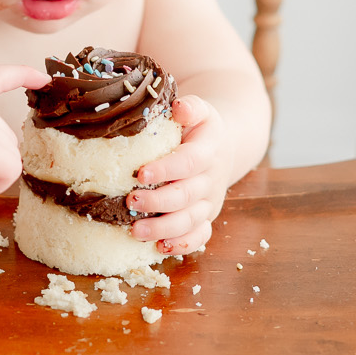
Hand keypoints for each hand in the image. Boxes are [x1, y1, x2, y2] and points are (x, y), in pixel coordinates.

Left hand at [127, 94, 225, 255]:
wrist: (225, 146)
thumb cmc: (199, 128)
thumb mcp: (200, 110)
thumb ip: (190, 107)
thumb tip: (178, 108)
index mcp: (208, 151)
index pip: (189, 162)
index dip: (167, 169)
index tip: (140, 172)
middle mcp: (211, 179)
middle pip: (186, 195)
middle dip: (158, 202)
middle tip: (130, 201)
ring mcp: (209, 201)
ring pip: (190, 221)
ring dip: (164, 229)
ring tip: (135, 232)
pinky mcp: (206, 217)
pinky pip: (199, 236)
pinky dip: (182, 245)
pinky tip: (159, 247)